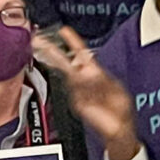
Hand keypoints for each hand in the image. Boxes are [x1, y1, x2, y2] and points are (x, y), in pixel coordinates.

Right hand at [31, 28, 139, 159]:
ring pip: (70, 78)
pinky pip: (78, 93)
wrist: (119, 129)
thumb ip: (103, 78)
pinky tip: (92, 92)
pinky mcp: (78, 104)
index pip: (81, 54)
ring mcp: (79, 92)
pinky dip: (83, 90)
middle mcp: (84, 81)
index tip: (64, 31)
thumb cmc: (120, 110)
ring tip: (73, 71)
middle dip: (52, 51)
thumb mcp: (116, 88)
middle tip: (39, 41)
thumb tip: (88, 73)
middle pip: (65, 63)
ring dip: (72, 72)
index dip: (72, 41)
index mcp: (94, 73)